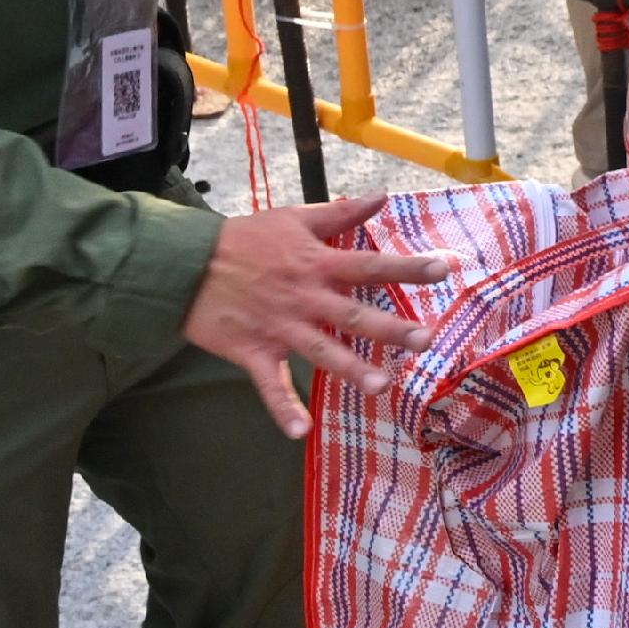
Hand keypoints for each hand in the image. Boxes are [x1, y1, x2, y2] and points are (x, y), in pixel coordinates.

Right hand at [182, 196, 454, 437]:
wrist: (185, 264)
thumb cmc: (243, 239)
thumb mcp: (292, 219)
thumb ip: (339, 214)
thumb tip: (380, 196)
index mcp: (315, 263)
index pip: (369, 265)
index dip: (406, 268)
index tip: (443, 270)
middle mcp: (303, 297)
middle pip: (353, 314)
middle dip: (390, 328)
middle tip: (426, 341)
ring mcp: (278, 327)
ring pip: (320, 351)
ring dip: (351, 369)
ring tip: (382, 385)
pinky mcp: (252, 351)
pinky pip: (270, 384)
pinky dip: (283, 407)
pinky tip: (301, 431)